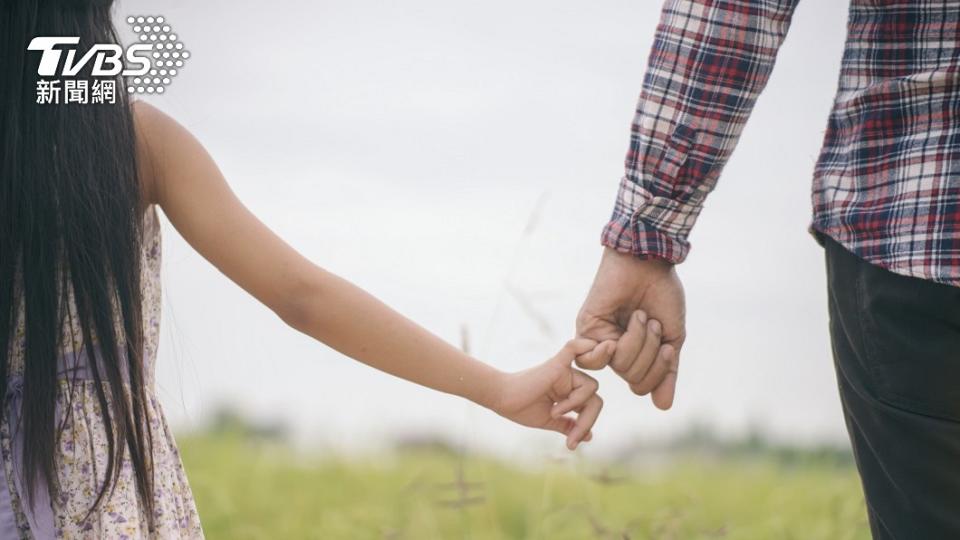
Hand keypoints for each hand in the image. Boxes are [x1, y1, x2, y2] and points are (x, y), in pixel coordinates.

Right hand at [490, 339, 604, 449]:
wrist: (501, 399)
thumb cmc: (520, 408)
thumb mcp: (549, 420)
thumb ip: (568, 425)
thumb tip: (589, 436)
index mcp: (569, 392)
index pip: (591, 407)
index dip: (585, 426)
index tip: (570, 443)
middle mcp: (570, 380)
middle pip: (596, 400)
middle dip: (587, 422)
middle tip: (571, 438)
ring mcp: (564, 371)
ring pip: (591, 387)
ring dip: (576, 405)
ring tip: (554, 412)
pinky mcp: (556, 364)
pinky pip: (574, 348)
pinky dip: (585, 346)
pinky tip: (592, 347)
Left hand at [576, 248, 684, 408]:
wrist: (647, 263)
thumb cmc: (662, 294)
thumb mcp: (672, 337)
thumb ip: (667, 372)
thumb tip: (664, 407)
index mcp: (637, 353)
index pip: (642, 386)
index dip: (658, 373)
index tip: (668, 346)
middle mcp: (617, 350)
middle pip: (632, 378)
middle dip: (649, 353)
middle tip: (651, 322)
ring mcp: (601, 340)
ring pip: (619, 367)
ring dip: (636, 342)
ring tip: (638, 316)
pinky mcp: (586, 329)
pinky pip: (591, 360)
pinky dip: (605, 353)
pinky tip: (613, 340)